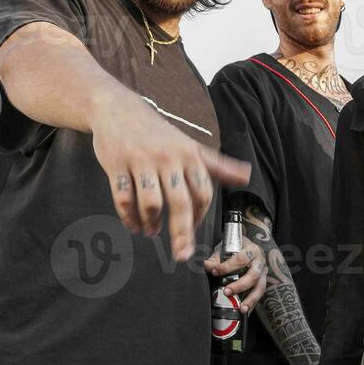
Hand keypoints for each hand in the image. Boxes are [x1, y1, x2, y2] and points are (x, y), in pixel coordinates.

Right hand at [91, 92, 251, 260]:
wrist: (118, 109)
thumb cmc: (160, 134)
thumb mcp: (192, 146)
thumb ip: (218, 165)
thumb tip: (247, 175)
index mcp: (189, 156)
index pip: (202, 193)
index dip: (200, 215)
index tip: (193, 229)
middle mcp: (168, 158)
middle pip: (179, 202)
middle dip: (182, 232)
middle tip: (182, 255)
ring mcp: (141, 161)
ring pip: (150, 202)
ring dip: (151, 223)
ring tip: (151, 232)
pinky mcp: (117, 164)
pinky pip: (123, 197)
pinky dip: (128, 216)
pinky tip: (133, 225)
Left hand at [203, 237, 266, 312]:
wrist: (248, 246)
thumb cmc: (236, 247)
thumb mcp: (225, 248)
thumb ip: (215, 258)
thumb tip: (206, 266)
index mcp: (250, 250)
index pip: (241, 258)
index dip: (227, 266)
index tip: (215, 271)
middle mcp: (259, 261)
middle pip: (253, 275)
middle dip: (240, 285)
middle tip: (227, 292)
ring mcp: (263, 272)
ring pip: (260, 287)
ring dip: (251, 299)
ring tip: (242, 308)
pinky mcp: (263, 282)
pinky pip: (259, 295)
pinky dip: (252, 303)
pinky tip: (245, 310)